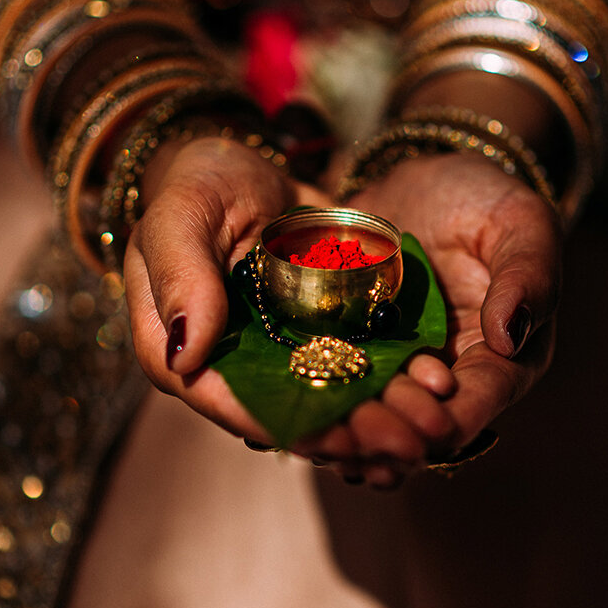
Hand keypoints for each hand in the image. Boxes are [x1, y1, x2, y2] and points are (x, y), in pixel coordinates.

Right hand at [124, 135, 464, 479]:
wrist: (247, 162)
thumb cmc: (201, 183)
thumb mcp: (183, 213)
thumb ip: (180, 276)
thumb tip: (184, 357)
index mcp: (174, 343)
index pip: (212, 394)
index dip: (263, 419)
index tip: (320, 434)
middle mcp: (226, 362)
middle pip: (276, 410)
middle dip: (337, 434)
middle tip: (393, 445)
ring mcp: (275, 354)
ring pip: (321, 396)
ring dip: (372, 419)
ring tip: (421, 434)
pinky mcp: (317, 337)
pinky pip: (352, 364)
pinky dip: (390, 380)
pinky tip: (432, 389)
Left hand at [319, 151, 563, 480]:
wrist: (422, 174)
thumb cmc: (485, 197)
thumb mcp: (519, 221)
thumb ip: (528, 275)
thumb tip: (512, 335)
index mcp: (502, 359)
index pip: (475, 406)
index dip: (443, 426)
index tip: (415, 437)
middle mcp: (450, 376)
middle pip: (416, 424)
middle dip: (382, 440)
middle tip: (348, 447)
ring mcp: (398, 368)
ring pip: (372, 415)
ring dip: (344, 435)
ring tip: (312, 443)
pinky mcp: (355, 351)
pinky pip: (335, 383)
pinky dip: (315, 402)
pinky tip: (283, 414)